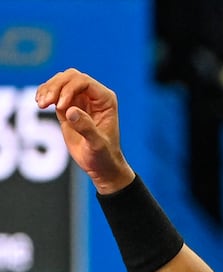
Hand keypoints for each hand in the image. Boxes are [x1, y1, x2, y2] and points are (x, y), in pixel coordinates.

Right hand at [35, 68, 134, 193]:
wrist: (101, 165)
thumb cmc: (104, 155)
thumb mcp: (97, 145)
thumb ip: (86, 128)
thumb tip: (70, 111)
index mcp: (105, 100)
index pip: (84, 81)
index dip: (68, 89)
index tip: (59, 107)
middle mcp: (94, 96)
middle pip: (70, 77)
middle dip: (55, 86)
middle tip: (44, 104)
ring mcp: (80, 99)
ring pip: (60, 81)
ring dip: (47, 89)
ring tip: (40, 105)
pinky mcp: (67, 106)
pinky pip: (53, 91)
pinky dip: (44, 93)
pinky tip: (39, 103)